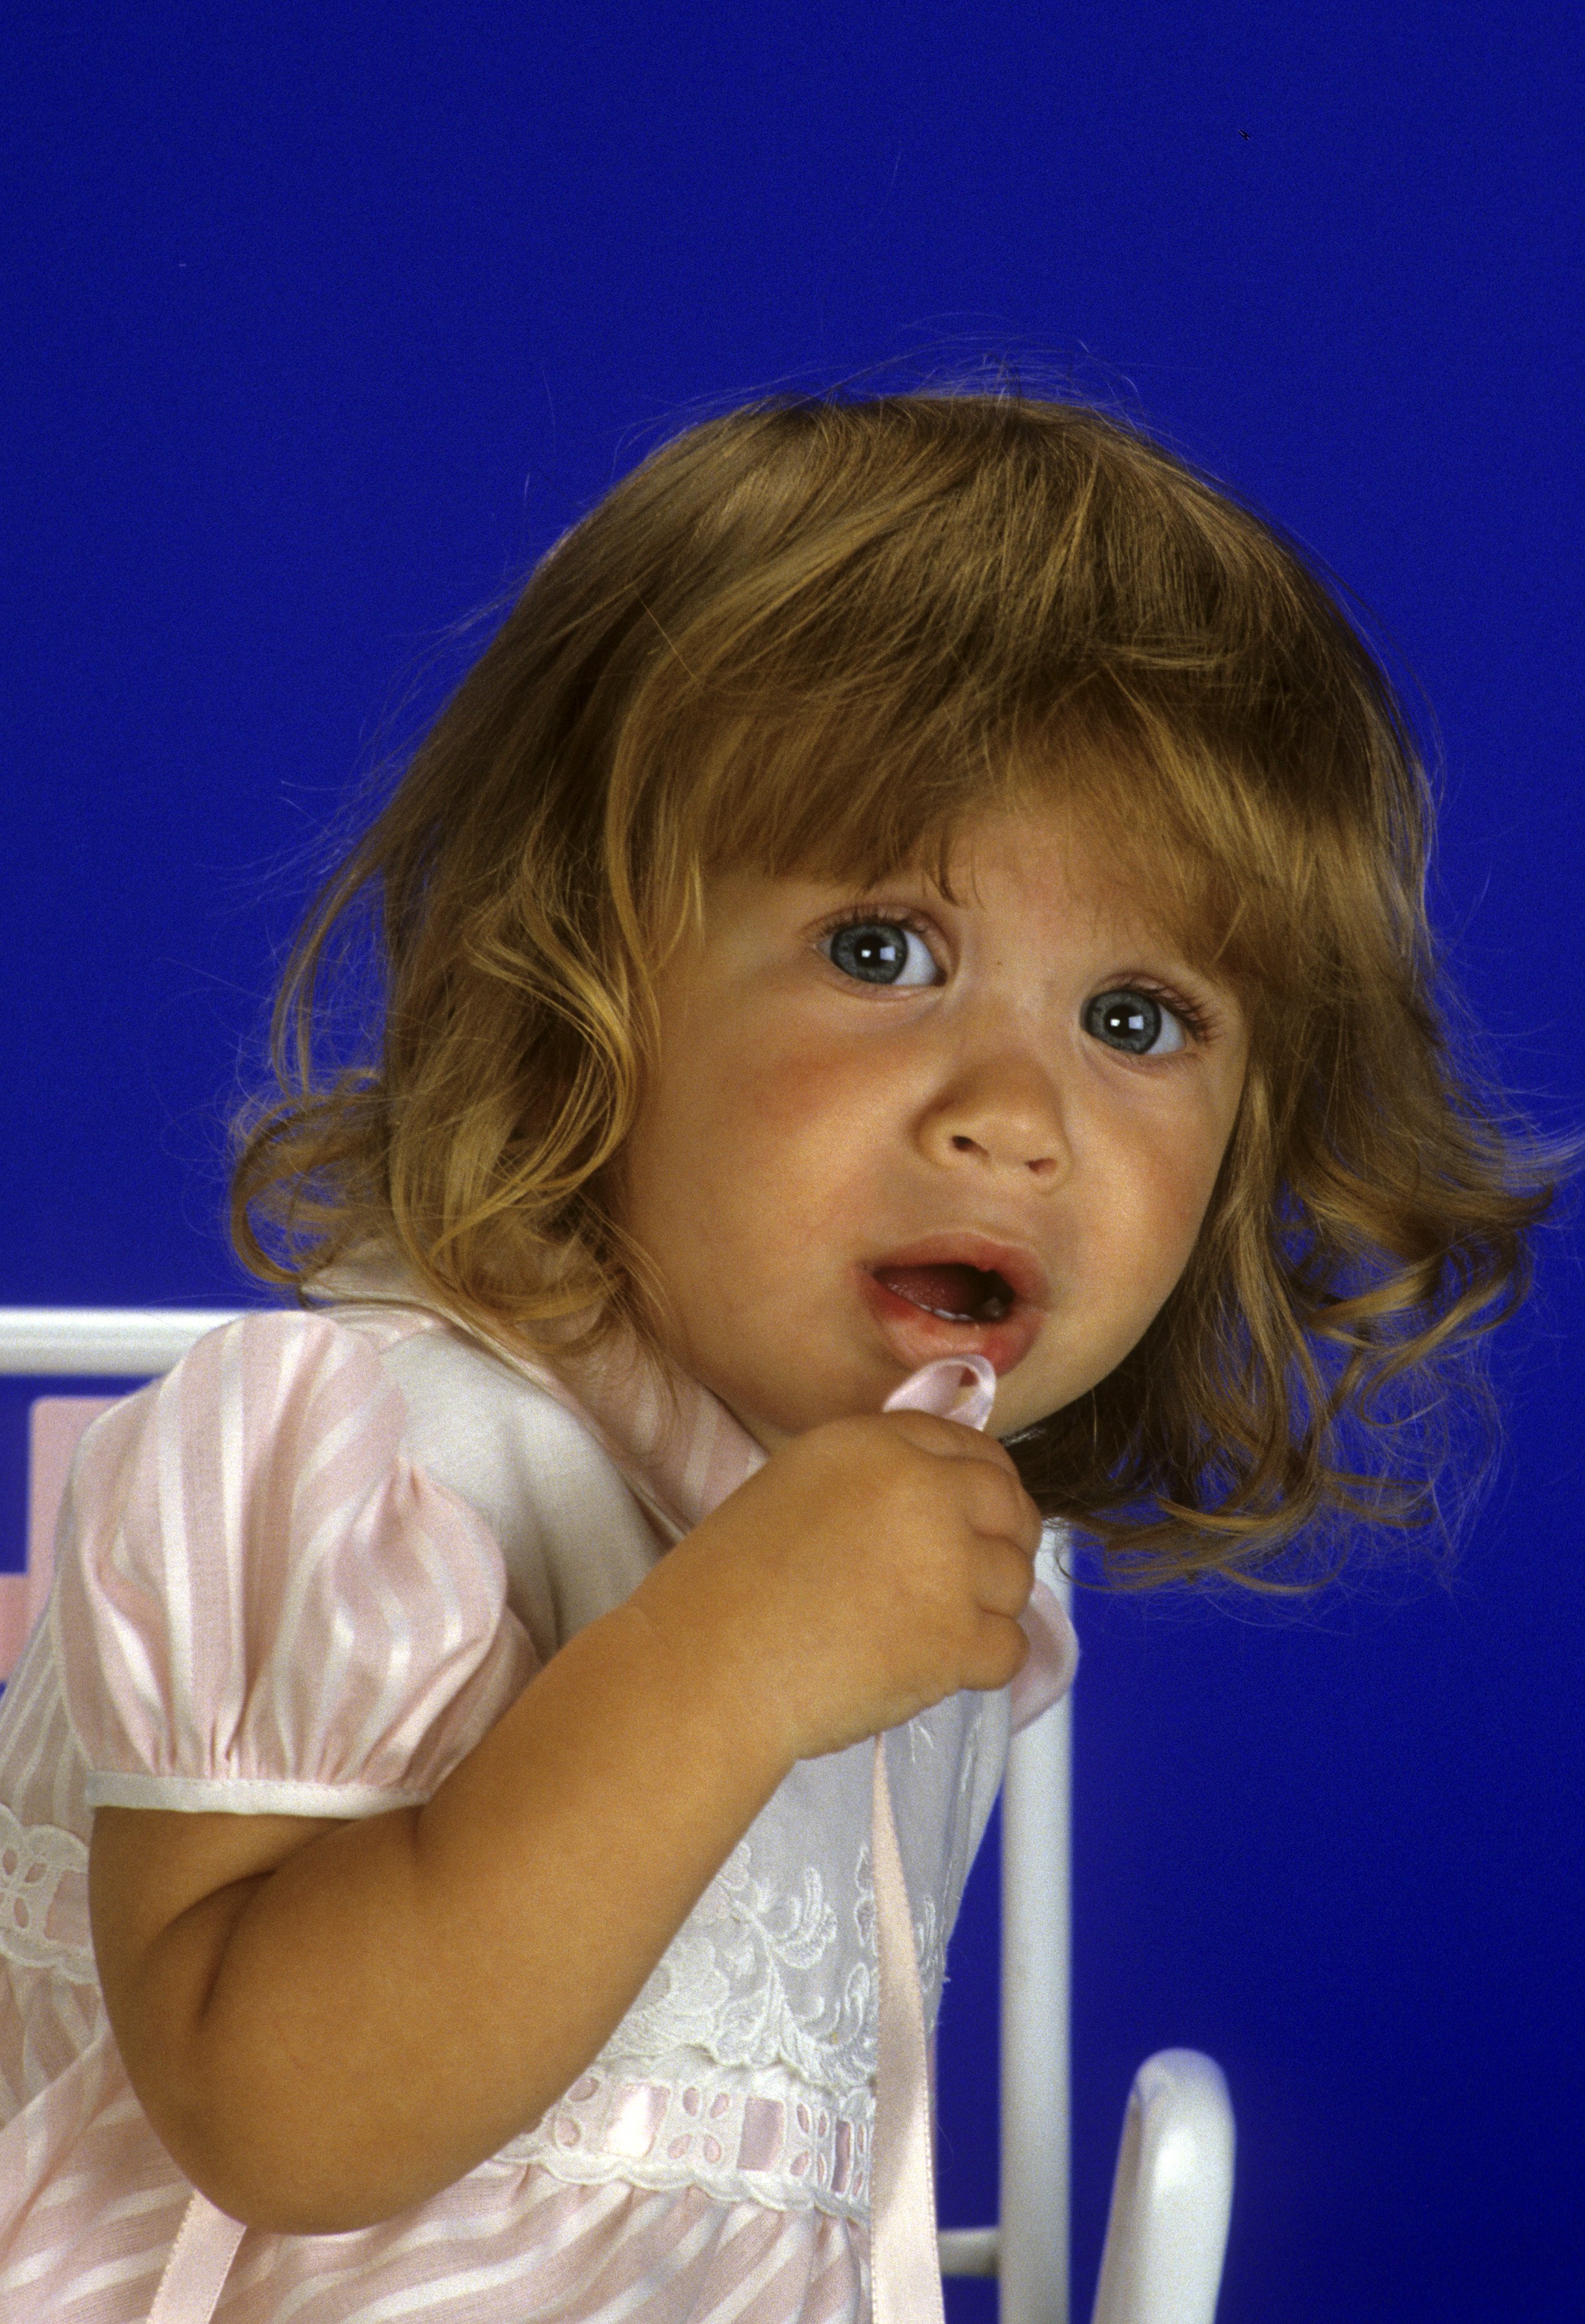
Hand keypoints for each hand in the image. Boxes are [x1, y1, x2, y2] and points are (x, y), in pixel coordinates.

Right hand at [624, 1410, 1041, 1763]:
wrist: (707, 1666)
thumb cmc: (727, 1588)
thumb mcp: (797, 1487)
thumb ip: (875, 1481)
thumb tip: (943, 1500)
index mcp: (874, 1443)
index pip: (972, 1446)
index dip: (986, 1485)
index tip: (982, 1515)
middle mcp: (922, 1488)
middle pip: (1011, 1506)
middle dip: (1003, 1541)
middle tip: (973, 1580)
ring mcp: (947, 1563)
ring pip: (1016, 1580)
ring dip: (986, 1608)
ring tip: (926, 1631)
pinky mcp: (955, 1638)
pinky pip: (1010, 1648)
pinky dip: (981, 1665)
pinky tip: (933, 1669)